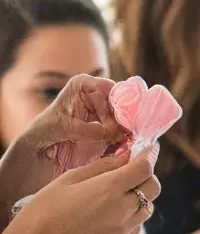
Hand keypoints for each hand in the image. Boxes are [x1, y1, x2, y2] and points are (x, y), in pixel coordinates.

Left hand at [1, 74, 123, 204]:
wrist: (36, 148)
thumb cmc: (44, 130)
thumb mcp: (63, 127)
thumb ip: (88, 128)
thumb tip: (114, 131)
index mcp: (83, 84)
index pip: (109, 88)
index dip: (120, 102)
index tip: (125, 119)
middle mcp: (96, 94)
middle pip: (120, 103)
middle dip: (125, 119)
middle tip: (128, 134)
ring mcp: (102, 111)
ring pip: (123, 118)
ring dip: (127, 130)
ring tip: (127, 142)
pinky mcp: (105, 127)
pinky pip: (120, 131)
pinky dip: (123, 140)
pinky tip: (124, 147)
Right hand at [16, 147, 159, 233]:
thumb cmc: (45, 209)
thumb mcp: (71, 178)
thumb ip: (104, 166)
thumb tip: (128, 155)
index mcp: (109, 189)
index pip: (145, 167)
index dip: (149, 155)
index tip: (148, 149)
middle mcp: (121, 212)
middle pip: (153, 188)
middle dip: (147, 175)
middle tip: (131, 171)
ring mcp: (120, 233)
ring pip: (147, 209)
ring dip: (140, 198)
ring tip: (118, 195)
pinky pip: (135, 229)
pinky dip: (131, 218)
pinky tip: (111, 215)